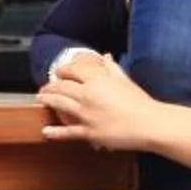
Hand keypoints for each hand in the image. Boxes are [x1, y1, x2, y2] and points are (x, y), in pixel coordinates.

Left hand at [37, 50, 154, 151]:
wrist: (149, 124)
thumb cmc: (140, 102)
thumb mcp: (125, 80)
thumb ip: (111, 67)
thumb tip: (105, 56)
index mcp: (97, 80)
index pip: (73, 70)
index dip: (63, 70)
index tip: (59, 72)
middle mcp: (88, 95)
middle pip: (61, 87)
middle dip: (50, 86)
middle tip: (45, 87)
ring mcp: (86, 114)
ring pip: (60, 105)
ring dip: (48, 100)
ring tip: (41, 99)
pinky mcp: (89, 132)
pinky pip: (68, 132)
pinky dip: (55, 132)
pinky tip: (46, 131)